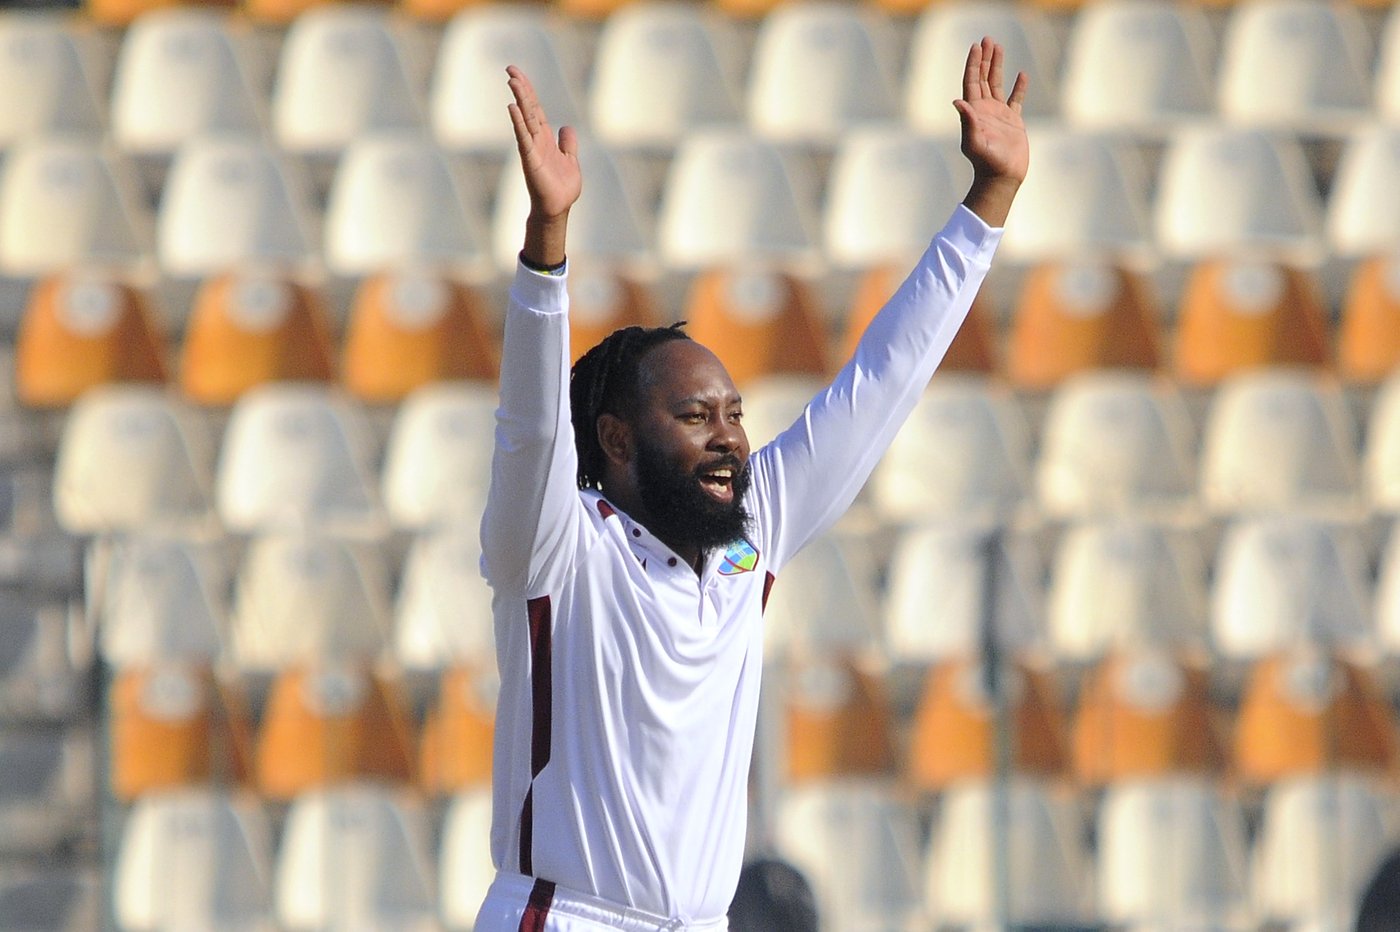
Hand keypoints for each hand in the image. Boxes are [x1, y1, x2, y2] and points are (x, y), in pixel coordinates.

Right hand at [507, 65, 579, 266]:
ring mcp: (532, 148)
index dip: (529, 91)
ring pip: (524, 118)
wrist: (558, 208)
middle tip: (510, 68)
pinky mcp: (530, 159)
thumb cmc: (562, 188)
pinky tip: (512, 108)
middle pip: (528, 108)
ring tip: (512, 80)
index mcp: (545, 138)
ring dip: (519, 98)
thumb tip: (566, 127)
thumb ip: (568, 143)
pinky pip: (523, 137)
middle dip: (521, 87)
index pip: (535, 109)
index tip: (518, 74)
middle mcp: (536, 139)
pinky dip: (518, 122)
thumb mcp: (570, 160)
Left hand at [954, 38, 1028, 226]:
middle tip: (987, 39)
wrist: (1002, 177)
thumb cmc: (986, 163)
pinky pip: (1015, 98)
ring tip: (999, 47)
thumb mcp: (974, 142)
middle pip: (982, 78)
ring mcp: (999, 114)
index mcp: (974, 112)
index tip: (976, 46)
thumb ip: (967, 122)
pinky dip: (1019, 86)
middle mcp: (984, 110)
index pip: (971, 81)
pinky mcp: (1013, 121)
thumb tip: (957, 101)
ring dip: (997, 65)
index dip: (973, 64)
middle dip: (984, 58)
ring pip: (996, 84)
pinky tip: (1021, 74)